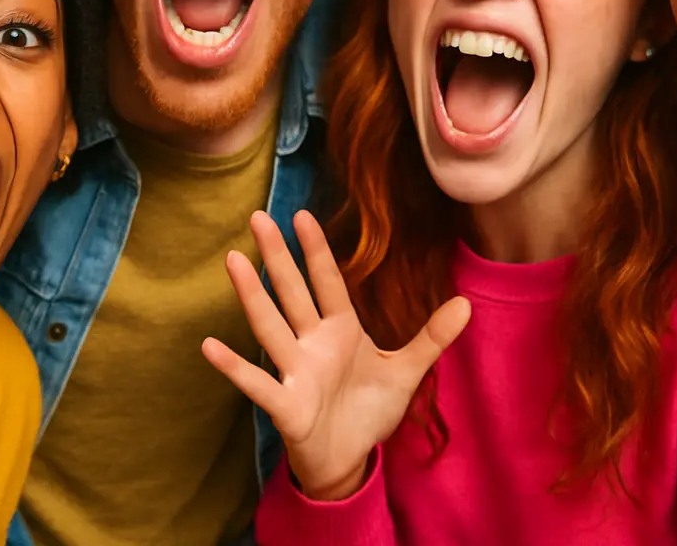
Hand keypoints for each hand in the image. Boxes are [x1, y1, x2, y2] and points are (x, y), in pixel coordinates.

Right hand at [202, 209, 470, 500]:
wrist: (350, 460)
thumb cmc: (368, 411)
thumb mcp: (407, 372)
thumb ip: (431, 338)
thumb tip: (467, 303)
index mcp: (341, 330)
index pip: (327, 282)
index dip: (316, 250)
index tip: (302, 215)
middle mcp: (312, 343)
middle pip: (292, 292)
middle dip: (277, 256)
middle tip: (258, 218)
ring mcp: (295, 371)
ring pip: (270, 326)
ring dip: (251, 295)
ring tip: (232, 260)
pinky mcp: (285, 405)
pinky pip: (257, 382)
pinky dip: (233, 366)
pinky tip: (209, 346)